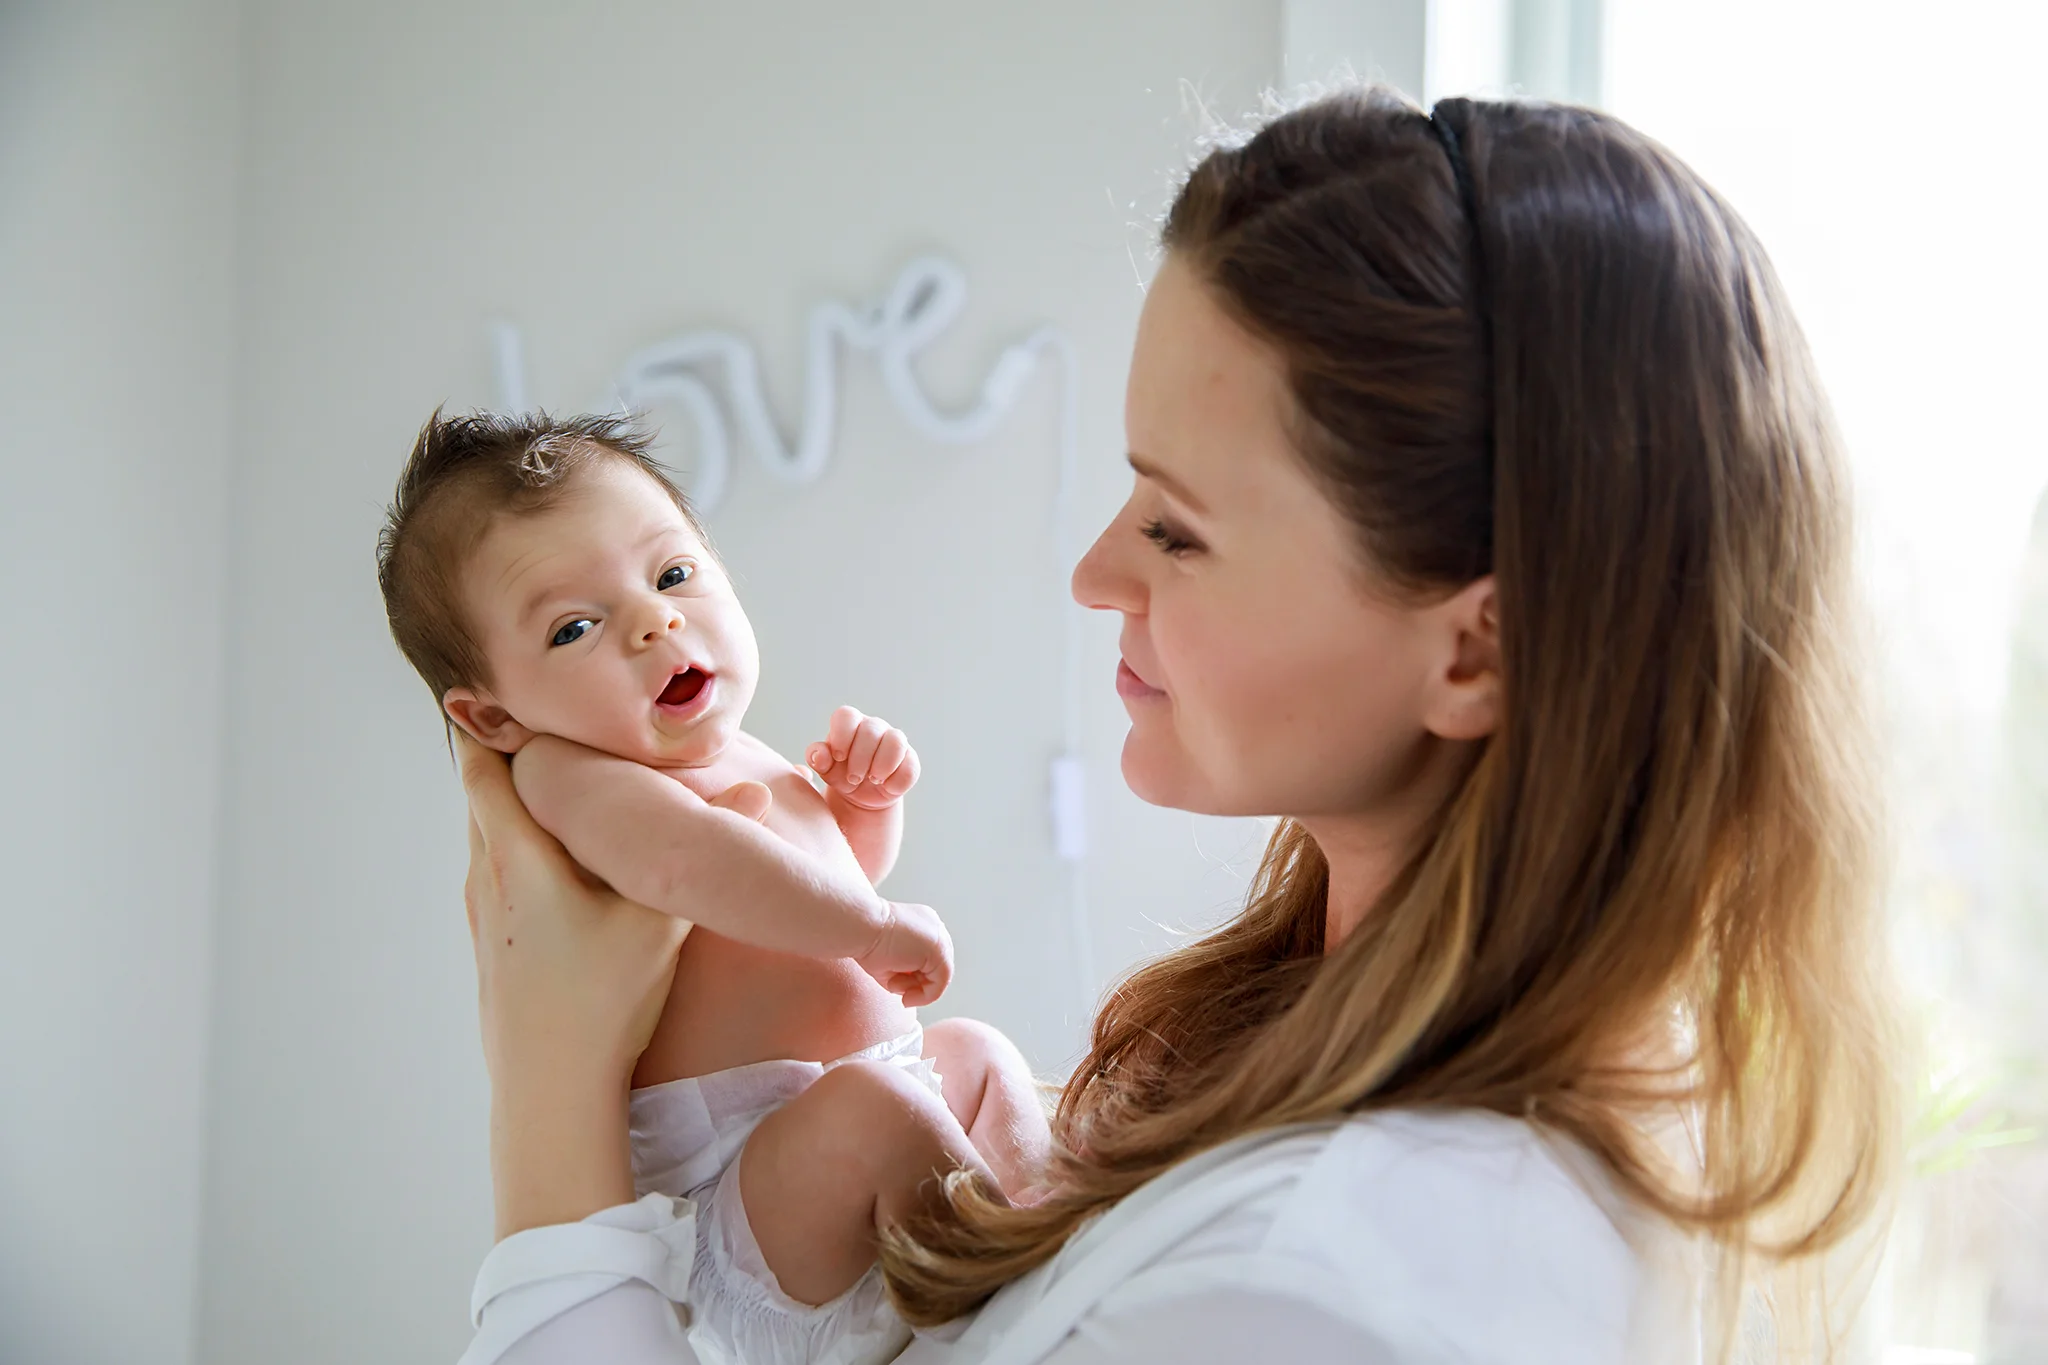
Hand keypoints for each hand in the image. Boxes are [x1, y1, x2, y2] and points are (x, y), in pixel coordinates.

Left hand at [457, 731, 691, 1234]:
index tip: (504, 684)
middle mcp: (488, 878)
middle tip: (553, 720)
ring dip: (521, 802)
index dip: (492, 722)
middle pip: (485, 793)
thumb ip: (695, 853)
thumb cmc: (597, 1006)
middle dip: (514, 754)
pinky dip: (525, 844)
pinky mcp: (494, 945)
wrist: (548, 1094)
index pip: (484, 767)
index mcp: (517, 858)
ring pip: (493, 835)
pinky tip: (567, 857)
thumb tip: (752, 787)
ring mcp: (485, 915)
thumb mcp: (659, 925)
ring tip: (566, 779)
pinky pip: (502, 870)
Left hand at [807, 706, 919, 811]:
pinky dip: (895, 782)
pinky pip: (909, 767)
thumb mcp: (826, 769)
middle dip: (860, 759)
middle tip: (853, 778)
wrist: (861, 796)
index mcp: (850, 724)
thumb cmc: (841, 775)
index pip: (846, 716)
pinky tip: (886, 787)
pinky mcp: (910, 760)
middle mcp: (874, 727)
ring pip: (896, 742)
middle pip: (871, 730)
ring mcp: (895, 741)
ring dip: (882, 765)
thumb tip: (819, 754)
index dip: (842, 736)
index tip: (838, 757)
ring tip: (873, 780)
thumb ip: (818, 758)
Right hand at [854, 899, 953, 1006]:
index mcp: (923, 924)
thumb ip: (904, 971)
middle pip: (937, 968)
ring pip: (940, 978)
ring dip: (918, 992)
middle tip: (896, 990)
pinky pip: (940, 985)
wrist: (859, 926)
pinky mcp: (939, 952)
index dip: (914, 977)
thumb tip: (910, 991)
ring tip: (894, 986)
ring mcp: (940, 938)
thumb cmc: (865, 941)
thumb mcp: (888, 959)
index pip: (929, 958)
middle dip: (917, 984)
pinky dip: (924, 997)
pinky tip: (906, 998)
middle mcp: (935, 928)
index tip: (895, 984)